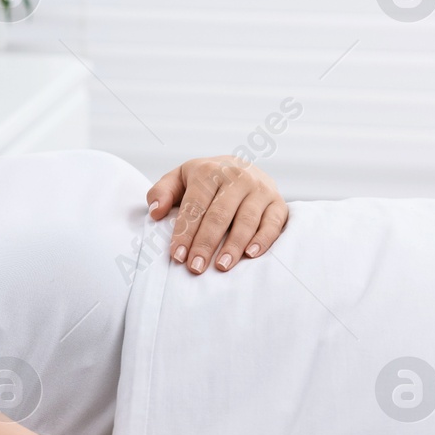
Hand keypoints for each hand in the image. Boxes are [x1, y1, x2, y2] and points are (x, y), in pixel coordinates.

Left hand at [146, 155, 288, 273]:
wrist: (239, 167)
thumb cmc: (204, 180)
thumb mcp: (179, 178)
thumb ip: (162, 192)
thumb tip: (156, 212)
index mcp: (209, 170)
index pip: (195, 205)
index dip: (185, 232)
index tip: (177, 256)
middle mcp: (238, 176)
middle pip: (219, 215)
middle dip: (206, 243)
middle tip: (195, 267)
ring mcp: (261, 188)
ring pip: (247, 219)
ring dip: (234, 245)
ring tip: (221, 266)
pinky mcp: (278, 201)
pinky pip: (274, 222)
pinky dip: (264, 239)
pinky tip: (251, 255)